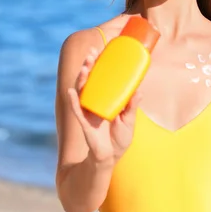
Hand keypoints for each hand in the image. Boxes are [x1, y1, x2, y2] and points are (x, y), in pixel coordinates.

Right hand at [67, 47, 142, 163]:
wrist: (110, 159)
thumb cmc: (119, 140)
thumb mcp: (129, 121)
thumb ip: (132, 106)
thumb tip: (139, 90)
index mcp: (106, 101)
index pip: (102, 80)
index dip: (100, 67)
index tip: (101, 52)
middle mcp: (95, 104)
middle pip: (90, 82)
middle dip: (89, 67)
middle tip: (91, 54)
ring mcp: (88, 112)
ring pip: (82, 92)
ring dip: (81, 79)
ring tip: (84, 67)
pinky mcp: (84, 124)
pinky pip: (77, 110)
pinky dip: (73, 100)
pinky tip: (71, 91)